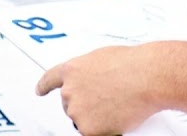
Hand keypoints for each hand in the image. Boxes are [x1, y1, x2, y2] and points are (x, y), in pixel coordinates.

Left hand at [36, 45, 159, 135]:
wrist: (146, 77)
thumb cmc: (133, 64)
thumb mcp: (104, 58)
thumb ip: (91, 71)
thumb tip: (95, 81)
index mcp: (72, 70)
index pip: (50, 79)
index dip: (44, 86)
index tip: (40, 90)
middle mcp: (69, 91)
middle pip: (70, 104)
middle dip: (86, 104)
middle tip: (107, 99)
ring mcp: (77, 111)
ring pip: (83, 120)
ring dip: (96, 117)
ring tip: (117, 103)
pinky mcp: (88, 129)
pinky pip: (93, 133)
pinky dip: (105, 129)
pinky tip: (118, 116)